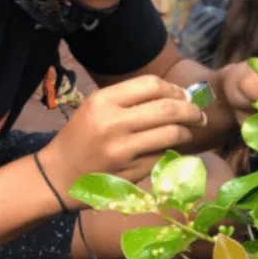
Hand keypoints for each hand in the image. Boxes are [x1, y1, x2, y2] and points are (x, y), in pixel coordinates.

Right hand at [37, 76, 206, 209]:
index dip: (174, 89)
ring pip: (171, 134)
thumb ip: (130, 99)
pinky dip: (172, 150)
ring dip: (187, 131)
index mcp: (103, 100)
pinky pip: (162, 155)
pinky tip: (172, 149)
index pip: (151, 85)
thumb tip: (175, 94)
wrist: (58, 173)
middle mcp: (113, 123)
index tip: (184, 96)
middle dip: (191, 110)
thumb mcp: (96, 107)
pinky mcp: (130, 172)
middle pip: (167, 109)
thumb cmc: (80, 135)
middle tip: (199, 114)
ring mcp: (123, 150)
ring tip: (190, 131)